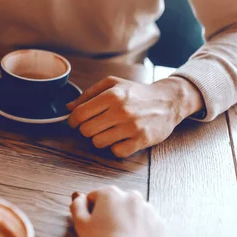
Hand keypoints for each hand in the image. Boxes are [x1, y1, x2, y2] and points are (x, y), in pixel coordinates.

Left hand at [67, 76, 202, 157]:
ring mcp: (132, 127)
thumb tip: (68, 108)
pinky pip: (116, 152)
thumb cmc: (136, 92)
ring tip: (108, 131)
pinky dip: (115, 148)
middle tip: (94, 126)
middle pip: (86, 130)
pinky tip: (120, 139)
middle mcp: (121, 110)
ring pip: (98, 143)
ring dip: (100, 139)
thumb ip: (88, 94)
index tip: (76, 122)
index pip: (79, 114)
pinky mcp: (142, 140)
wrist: (168, 101)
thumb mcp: (112, 84)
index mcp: (112, 95)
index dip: (73, 121)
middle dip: (86, 130)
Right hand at [71, 187, 164, 236]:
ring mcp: (148, 210)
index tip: (92, 225)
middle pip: (115, 201)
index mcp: (111, 193)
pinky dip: (139, 229)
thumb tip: (79, 197)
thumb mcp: (80, 224)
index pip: (94, 197)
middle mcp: (132, 196)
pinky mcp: (159, 224)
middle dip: (109, 213)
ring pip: (131, 211)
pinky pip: (145, 222)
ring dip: (125, 220)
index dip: (90, 211)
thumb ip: (77, 205)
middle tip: (105, 232)